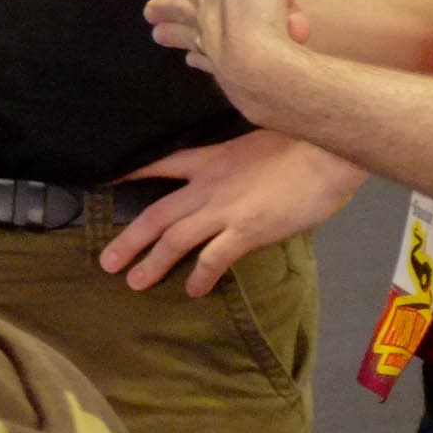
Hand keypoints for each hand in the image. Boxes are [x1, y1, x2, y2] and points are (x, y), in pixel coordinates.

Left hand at [99, 129, 368, 293]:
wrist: (327, 150)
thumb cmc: (304, 142)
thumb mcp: (259, 143)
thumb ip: (242, 165)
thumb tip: (245, 179)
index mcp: (211, 159)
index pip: (160, 165)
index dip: (130, 175)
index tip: (105, 184)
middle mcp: (207, 185)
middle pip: (156, 214)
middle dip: (129, 239)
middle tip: (106, 262)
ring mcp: (224, 209)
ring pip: (174, 239)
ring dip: (151, 263)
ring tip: (133, 282)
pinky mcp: (246, 230)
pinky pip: (214, 258)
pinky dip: (200, 276)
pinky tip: (193, 290)